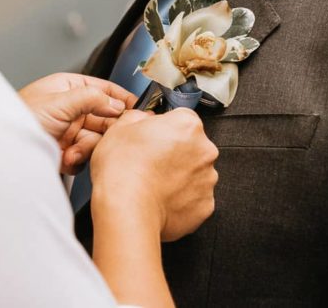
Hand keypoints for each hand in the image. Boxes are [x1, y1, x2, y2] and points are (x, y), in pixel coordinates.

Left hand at [18, 73, 136, 173]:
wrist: (3, 151)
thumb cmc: (21, 119)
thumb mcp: (58, 102)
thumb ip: (91, 99)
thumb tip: (116, 103)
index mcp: (68, 88)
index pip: (102, 89)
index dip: (120, 98)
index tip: (137, 107)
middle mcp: (70, 108)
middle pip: (104, 117)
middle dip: (105, 129)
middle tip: (114, 136)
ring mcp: (68, 131)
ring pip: (96, 139)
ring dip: (87, 148)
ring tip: (74, 152)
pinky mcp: (65, 152)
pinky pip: (85, 157)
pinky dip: (78, 160)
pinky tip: (66, 159)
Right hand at [91, 109, 218, 241]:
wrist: (127, 210)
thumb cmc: (122, 169)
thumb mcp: (119, 128)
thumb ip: (137, 117)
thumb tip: (142, 119)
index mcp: (187, 125)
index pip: (182, 119)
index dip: (165, 128)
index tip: (153, 139)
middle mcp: (205, 150)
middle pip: (192, 146)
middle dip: (175, 152)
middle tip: (150, 163)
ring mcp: (207, 179)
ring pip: (194, 173)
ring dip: (179, 176)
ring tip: (153, 184)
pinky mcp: (205, 205)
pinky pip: (195, 198)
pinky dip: (182, 199)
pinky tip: (161, 200)